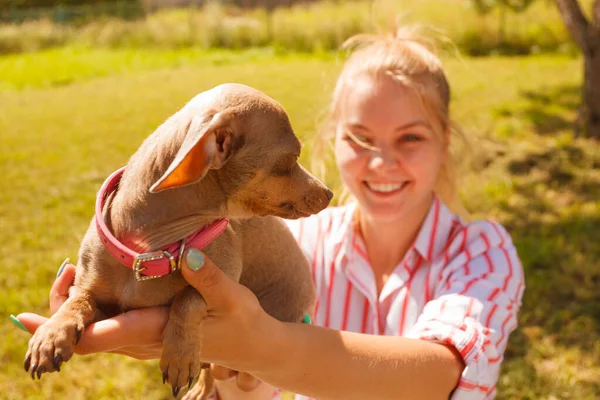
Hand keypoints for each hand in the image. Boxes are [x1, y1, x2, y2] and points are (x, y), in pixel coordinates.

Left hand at [14, 253, 266, 389]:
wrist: (254, 347)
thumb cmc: (243, 322)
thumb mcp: (231, 297)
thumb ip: (208, 278)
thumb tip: (187, 255)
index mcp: (158, 331)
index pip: (102, 336)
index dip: (65, 330)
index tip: (35, 316)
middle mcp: (145, 342)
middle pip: (89, 339)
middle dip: (61, 315)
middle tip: (60, 272)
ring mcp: (146, 343)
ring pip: (97, 336)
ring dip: (74, 314)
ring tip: (67, 273)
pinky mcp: (150, 337)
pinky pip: (111, 331)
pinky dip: (93, 314)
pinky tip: (89, 289)